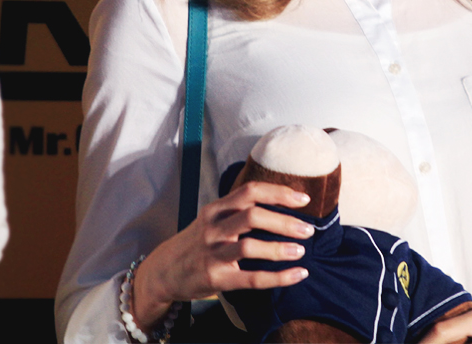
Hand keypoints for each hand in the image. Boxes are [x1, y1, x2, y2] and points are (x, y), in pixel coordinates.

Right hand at [132, 181, 313, 328]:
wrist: (163, 271)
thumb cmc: (197, 242)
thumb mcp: (212, 218)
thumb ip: (237, 209)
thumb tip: (280, 201)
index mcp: (215, 209)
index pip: (250, 192)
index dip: (279, 193)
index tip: (304, 200)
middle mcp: (213, 228)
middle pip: (252, 216)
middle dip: (284, 221)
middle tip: (309, 229)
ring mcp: (213, 253)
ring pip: (249, 247)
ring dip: (279, 248)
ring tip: (300, 251)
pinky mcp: (215, 278)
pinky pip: (251, 279)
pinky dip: (278, 277)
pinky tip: (297, 274)